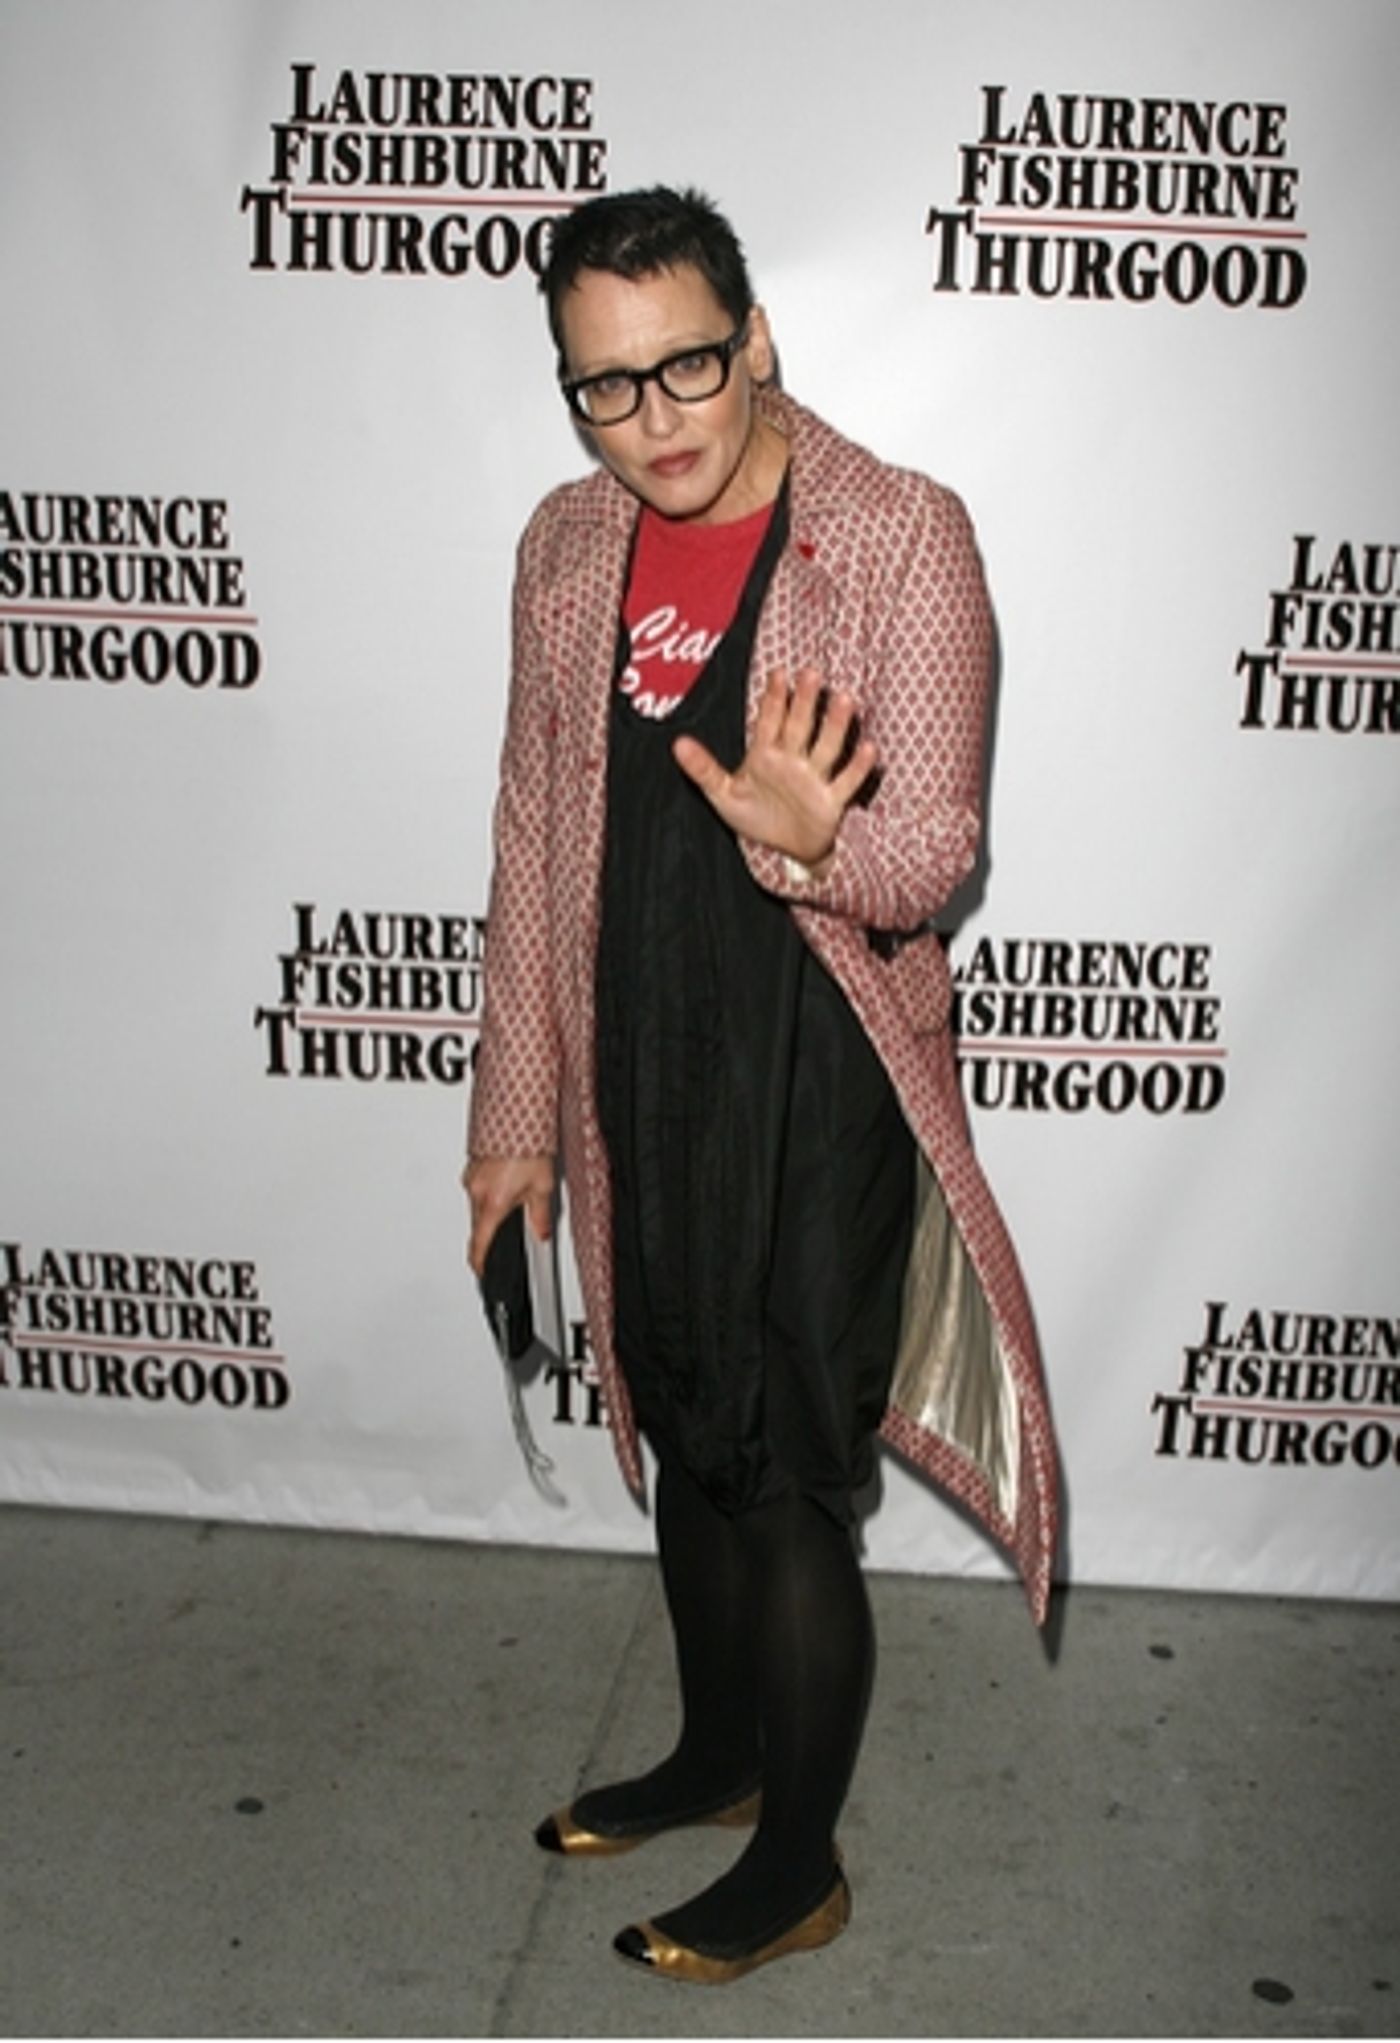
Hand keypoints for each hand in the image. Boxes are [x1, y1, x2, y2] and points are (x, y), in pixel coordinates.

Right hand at [463, 1154, 554, 1276]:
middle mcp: (475, 1191)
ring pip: (479, 1203)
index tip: (481, 1271)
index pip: (479, 1245)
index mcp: (492, 1203)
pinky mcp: (473, 1163)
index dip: (480, 1263)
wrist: (517, 1111)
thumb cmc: (527, 1143)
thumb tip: (540, 1234)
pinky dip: (493, 1187)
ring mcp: (471, 1176)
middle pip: (480, 1224)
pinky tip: (511, 1175)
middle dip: (495, 1228)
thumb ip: (540, 1215)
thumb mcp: (543, 1186)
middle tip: (517, 1218)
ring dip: (496, 1204)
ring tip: (521, 1186)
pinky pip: (480, 1185)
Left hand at [671, 665, 876, 871]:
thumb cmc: (756, 816)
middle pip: (800, 727)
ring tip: (845, 700)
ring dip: (835, 726)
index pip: (769, 722)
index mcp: (766, 755)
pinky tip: (869, 748)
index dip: (773, 699)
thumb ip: (704, 769)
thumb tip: (677, 743)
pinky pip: (846, 782)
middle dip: (805, 702)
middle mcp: (793, 760)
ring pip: (827, 748)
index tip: (778, 674)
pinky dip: (857, 767)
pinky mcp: (831, 802)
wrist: (786, 850)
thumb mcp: (724, 795)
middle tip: (811, 674)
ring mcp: (814, 779)